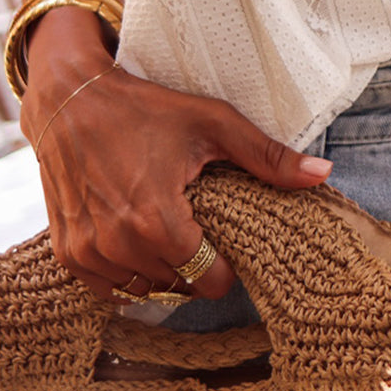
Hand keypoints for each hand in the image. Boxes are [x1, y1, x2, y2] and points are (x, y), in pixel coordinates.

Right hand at [23, 54, 331, 304]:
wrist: (72, 100)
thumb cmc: (145, 108)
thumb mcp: (213, 124)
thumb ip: (267, 156)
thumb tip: (323, 174)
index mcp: (156, 219)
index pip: (208, 279)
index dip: (225, 265)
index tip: (228, 239)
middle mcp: (118, 244)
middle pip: (177, 286)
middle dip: (195, 264)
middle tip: (199, 227)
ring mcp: (87, 252)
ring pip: (143, 290)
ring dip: (161, 271)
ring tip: (170, 230)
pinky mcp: (67, 252)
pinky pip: (108, 288)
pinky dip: (127, 274)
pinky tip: (139, 241)